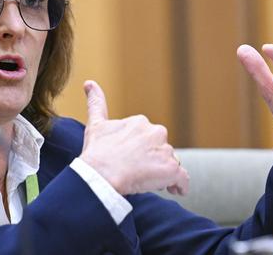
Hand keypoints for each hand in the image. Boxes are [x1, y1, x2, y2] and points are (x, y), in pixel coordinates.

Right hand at [79, 80, 188, 195]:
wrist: (100, 174)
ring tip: (146, 182)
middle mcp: (157, 132)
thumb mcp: (96, 124)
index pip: (148, 138)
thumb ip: (97, 102)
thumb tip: (89, 83)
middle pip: (161, 150)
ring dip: (162, 173)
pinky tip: (173, 190)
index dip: (140, 150)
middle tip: (137, 172)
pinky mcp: (171, 169)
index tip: (131, 160)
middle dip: (153, 160)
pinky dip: (180, 186)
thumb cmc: (97, 152)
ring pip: (171, 163)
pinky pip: (183, 179)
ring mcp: (165, 151)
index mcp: (141, 122)